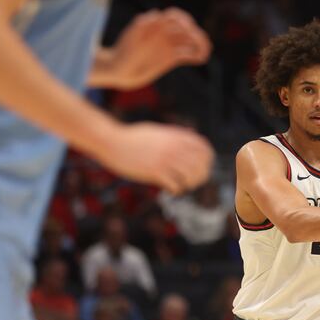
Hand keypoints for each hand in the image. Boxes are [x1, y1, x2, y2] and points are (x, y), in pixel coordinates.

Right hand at [94, 121, 213, 193]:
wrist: (112, 141)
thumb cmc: (133, 136)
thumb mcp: (158, 130)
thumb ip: (175, 133)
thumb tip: (191, 135)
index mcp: (177, 136)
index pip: (205, 149)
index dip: (207, 160)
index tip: (201, 168)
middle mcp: (174, 147)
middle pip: (202, 165)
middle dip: (200, 175)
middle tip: (192, 181)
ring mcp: (165, 159)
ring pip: (191, 177)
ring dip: (189, 184)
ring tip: (181, 186)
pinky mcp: (155, 172)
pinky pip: (176, 185)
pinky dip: (176, 190)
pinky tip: (170, 189)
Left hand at [95, 7, 211, 89]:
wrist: (118, 69)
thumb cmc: (122, 51)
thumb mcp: (130, 36)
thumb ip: (142, 24)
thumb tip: (157, 13)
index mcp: (157, 25)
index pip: (175, 17)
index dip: (184, 20)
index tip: (187, 28)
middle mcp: (164, 34)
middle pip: (186, 29)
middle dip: (196, 33)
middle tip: (202, 42)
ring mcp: (169, 45)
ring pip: (190, 41)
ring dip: (200, 43)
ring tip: (206, 51)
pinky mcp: (171, 58)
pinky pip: (187, 54)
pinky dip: (195, 55)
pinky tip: (201, 58)